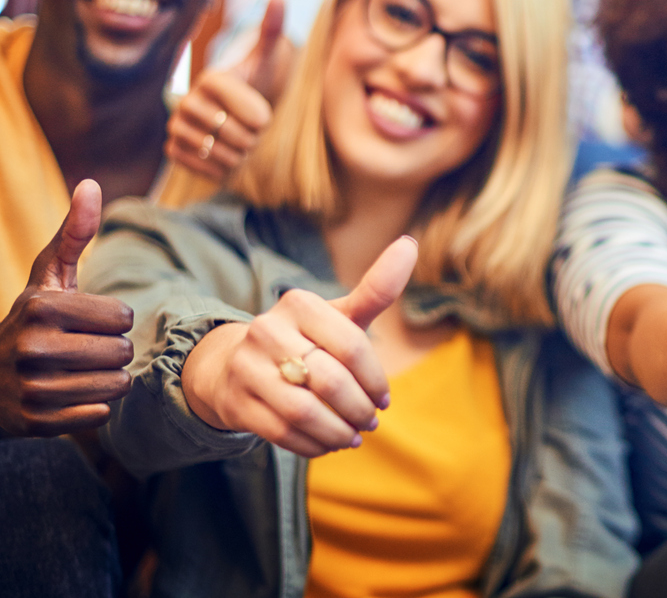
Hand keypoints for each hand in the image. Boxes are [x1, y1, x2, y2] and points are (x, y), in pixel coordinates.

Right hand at [0, 180, 133, 435]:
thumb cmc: (31, 321)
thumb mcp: (47, 278)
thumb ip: (74, 234)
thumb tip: (91, 184)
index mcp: (40, 307)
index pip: (122, 317)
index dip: (111, 320)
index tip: (84, 322)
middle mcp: (32, 346)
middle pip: (122, 351)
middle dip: (111, 351)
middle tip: (81, 350)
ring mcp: (31, 387)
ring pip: (115, 384)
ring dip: (106, 379)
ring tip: (76, 372)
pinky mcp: (35, 422)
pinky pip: (98, 414)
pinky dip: (91, 407)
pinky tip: (67, 396)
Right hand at [165, 0, 292, 179]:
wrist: (231, 109)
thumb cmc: (254, 83)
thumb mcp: (267, 59)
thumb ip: (272, 30)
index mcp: (211, 79)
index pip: (255, 116)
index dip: (265, 119)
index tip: (261, 111)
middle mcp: (186, 101)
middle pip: (240, 138)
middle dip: (252, 138)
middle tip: (246, 126)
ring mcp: (176, 127)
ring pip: (224, 156)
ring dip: (239, 154)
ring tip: (235, 137)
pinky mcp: (172, 150)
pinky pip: (207, 170)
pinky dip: (221, 168)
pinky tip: (221, 152)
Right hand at [182, 236, 417, 457]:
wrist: (236, 364)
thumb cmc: (306, 339)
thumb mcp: (340, 315)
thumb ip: (376, 289)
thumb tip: (409, 243)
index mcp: (299, 303)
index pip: (352, 346)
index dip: (375, 379)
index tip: (384, 399)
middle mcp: (267, 329)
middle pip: (331, 381)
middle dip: (359, 408)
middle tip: (371, 421)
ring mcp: (246, 366)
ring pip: (304, 411)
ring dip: (338, 431)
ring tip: (353, 436)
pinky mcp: (234, 401)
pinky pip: (280, 432)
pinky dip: (312, 444)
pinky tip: (327, 444)